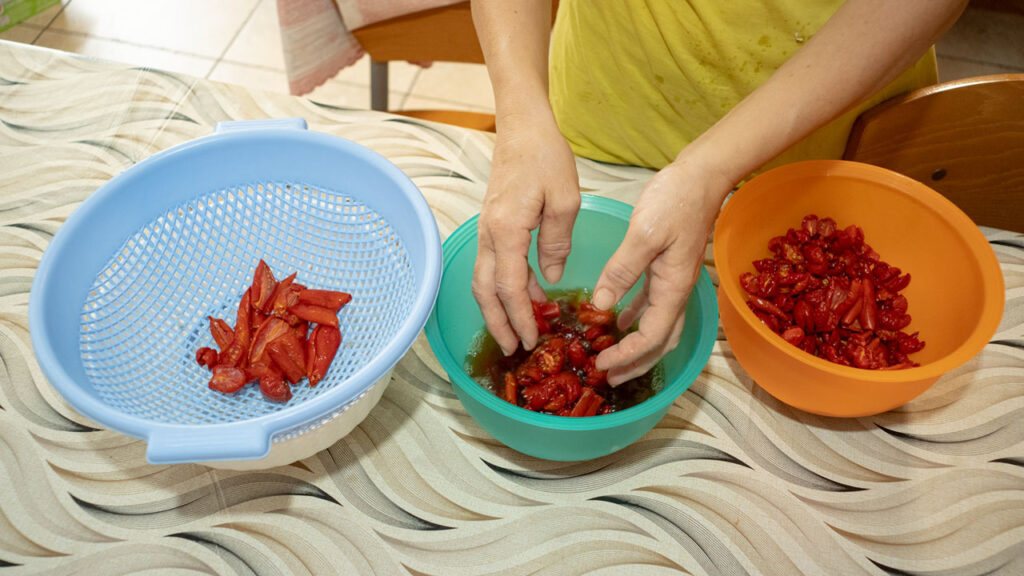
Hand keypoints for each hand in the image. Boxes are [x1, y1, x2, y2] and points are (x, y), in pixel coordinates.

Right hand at [472, 114, 580, 354]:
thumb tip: (550, 278)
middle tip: (514, 349)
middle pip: (485, 290)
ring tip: (518, 330)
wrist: (523, 126)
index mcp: (506, 231)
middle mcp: (489, 234)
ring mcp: (487, 229)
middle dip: (498, 323)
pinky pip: (494, 263)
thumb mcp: (565, 200)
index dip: (520, 318)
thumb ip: (557, 242)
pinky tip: (530, 293)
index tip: (531, 340)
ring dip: (498, 308)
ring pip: (484, 279)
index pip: (509, 287)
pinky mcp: (492, 224)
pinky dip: (506, 285)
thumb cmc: (546, 156)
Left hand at [591, 160, 731, 385]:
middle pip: (660, 342)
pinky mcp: (668, 268)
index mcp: (673, 288)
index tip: (601, 365)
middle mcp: (676, 291)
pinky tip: (619, 318)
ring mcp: (674, 280)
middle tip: (609, 378)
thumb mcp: (644, 234)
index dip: (626, 356)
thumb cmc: (676, 200)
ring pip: (658, 326)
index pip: (651, 337)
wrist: (702, 175)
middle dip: (635, 364)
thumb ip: (623, 270)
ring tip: (611, 358)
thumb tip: (602, 305)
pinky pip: (654, 305)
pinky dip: (637, 319)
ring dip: (636, 346)